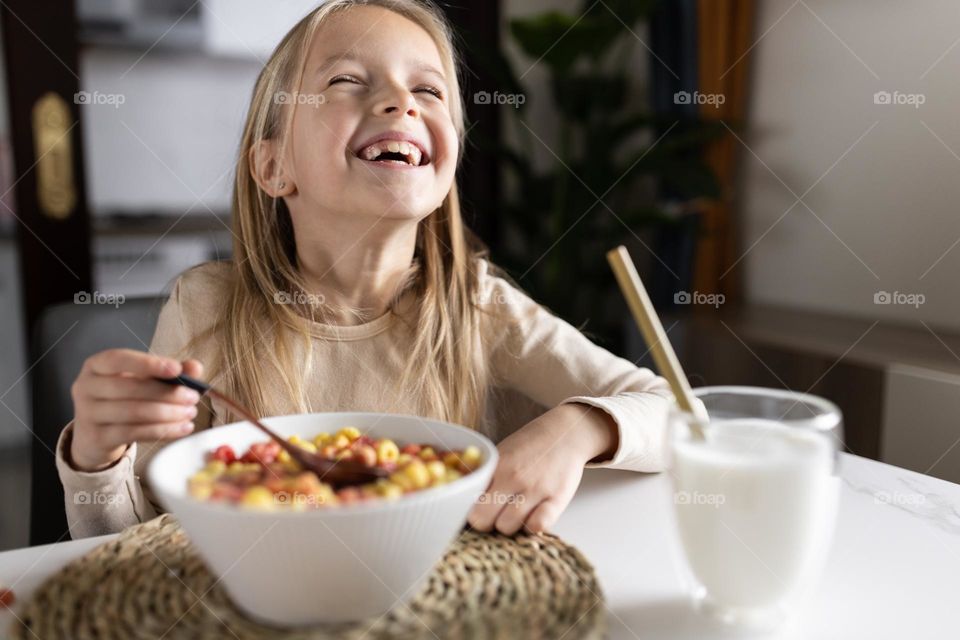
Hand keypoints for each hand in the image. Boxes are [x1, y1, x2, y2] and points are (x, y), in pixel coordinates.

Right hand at [69, 349, 204, 471]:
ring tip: (190, 413)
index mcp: (96, 365)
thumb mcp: (141, 380)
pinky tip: (183, 428)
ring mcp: (87, 413)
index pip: (119, 359)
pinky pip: (134, 433)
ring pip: (134, 412)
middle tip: (193, 398)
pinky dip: (163, 430)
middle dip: (167, 393)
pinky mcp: (96, 437)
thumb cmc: (122, 399)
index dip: (148, 363)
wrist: (94, 435)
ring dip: (169, 413)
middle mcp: (86, 386)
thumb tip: (195, 367)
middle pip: (130, 388)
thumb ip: (168, 371)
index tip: (177, 369)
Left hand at [467, 403, 617, 534]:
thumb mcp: (503, 453)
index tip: (475, 510)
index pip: (469, 500)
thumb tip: (466, 501)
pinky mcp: (557, 499)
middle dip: (485, 522)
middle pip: (483, 520)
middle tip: (493, 515)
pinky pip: (537, 526)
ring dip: (508, 525)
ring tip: (514, 513)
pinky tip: (532, 516)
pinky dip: (532, 527)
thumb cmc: (531, 446)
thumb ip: (487, 476)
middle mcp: (514, 477)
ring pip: (507, 527)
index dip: (469, 509)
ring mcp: (536, 489)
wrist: (566, 434)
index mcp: (497, 465)